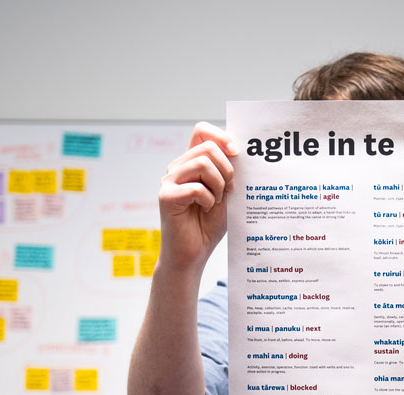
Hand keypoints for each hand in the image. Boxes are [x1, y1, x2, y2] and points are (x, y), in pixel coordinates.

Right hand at [157, 122, 237, 271]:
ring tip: (216, 202)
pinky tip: (205, 210)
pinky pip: (196, 187)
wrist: (194, 253)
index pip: (201, 131)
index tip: (236, 153)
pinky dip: (208, 200)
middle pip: (208, 148)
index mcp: (191, 163)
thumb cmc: (208, 225)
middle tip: (227, 191)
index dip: (221, 136)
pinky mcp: (166, 196)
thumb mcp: (225, 193)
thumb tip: (237, 151)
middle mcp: (177, 167)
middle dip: (227, 170)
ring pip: (202, 164)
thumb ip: (228, 172)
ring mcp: (169, 181)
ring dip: (218, 185)